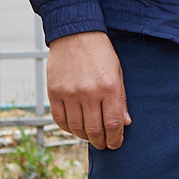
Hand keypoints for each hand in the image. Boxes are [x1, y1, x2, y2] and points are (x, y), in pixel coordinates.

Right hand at [47, 31, 129, 150]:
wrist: (75, 34)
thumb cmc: (100, 54)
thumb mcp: (117, 73)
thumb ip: (121, 99)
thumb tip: (125, 124)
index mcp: (109, 88)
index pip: (113, 124)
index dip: (115, 139)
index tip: (115, 144)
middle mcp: (89, 92)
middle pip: (94, 130)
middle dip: (101, 142)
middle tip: (103, 144)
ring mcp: (69, 93)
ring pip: (76, 128)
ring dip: (85, 137)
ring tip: (90, 136)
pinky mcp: (54, 91)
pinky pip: (59, 119)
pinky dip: (68, 128)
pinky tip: (75, 128)